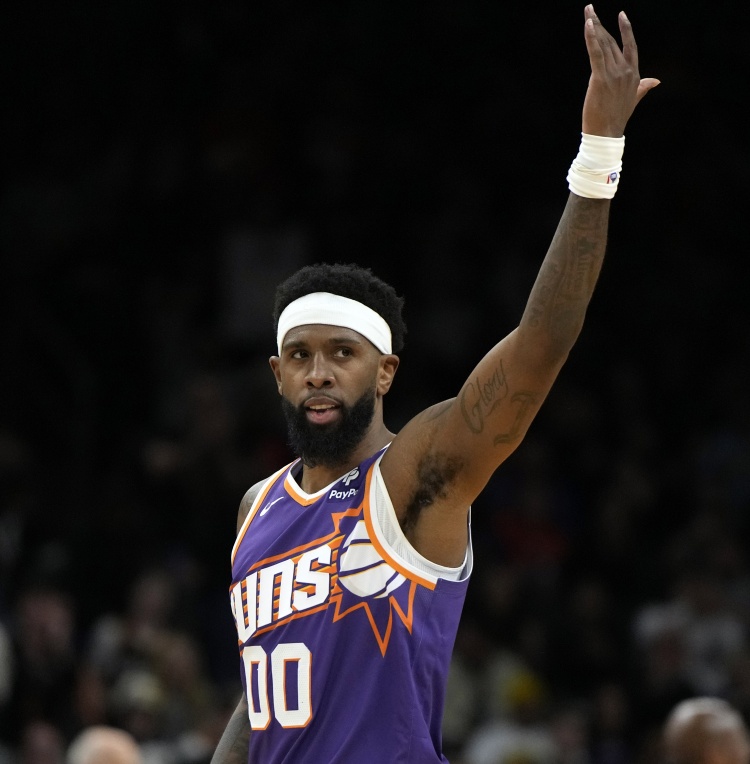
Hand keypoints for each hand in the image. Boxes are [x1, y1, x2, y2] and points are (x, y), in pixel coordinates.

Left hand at [581, 5, 659, 136]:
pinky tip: (589, 25)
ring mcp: (614, 74)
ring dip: (594, 25)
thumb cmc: (616, 118)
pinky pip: (596, 53)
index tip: (621, 15)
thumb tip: (656, 80)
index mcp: (634, 74)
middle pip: (612, 42)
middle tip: (590, 9)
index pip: (631, 46)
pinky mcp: (600, 78)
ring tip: (588, 11)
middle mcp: (625, 71)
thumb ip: (643, 87)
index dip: (626, 30)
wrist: (607, 134)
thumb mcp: (633, 100)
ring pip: (604, 44)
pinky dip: (592, 38)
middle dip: (602, 24)